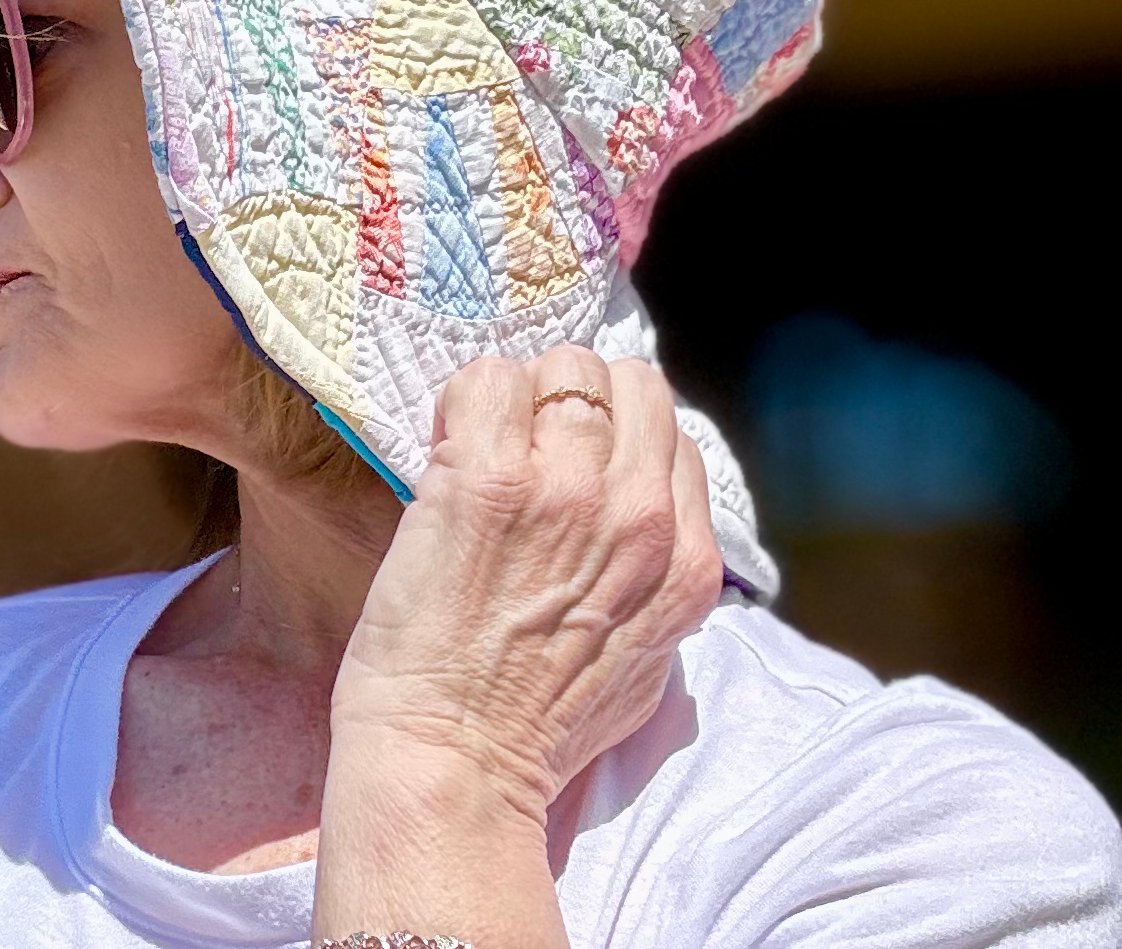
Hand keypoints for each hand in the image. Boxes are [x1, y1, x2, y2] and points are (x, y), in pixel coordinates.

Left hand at [330, 347, 721, 824]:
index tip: (571, 466)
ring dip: (518, 398)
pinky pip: (486, 379)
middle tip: (527, 444)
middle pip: (627, 381)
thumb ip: (658, 583)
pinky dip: (460, 403)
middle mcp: (640, 514)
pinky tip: (444, 451)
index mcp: (686, 561)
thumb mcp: (648, 665)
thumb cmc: (536, 730)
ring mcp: (566, 488)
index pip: (670, 432)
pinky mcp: (487, 476)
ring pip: (561, 368)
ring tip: (482, 448)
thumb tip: (648, 527)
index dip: (614, 439)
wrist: (452, 762)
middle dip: (576, 401)